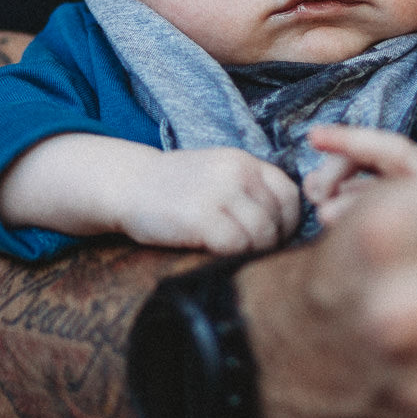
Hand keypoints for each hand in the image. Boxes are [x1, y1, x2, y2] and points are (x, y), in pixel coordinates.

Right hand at [117, 146, 302, 252]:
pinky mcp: (201, 216)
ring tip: (235, 255)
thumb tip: (284, 228)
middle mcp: (237, 172)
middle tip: (253, 253)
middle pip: (278, 218)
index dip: (289, 222)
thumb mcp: (218, 174)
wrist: (127, 184)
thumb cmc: (174, 188)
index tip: (275, 237)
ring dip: (253, 252)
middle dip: (271, 242)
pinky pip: (236, 245)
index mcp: (244, 161)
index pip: (289, 194)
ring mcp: (220, 192)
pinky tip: (216, 254)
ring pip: (262, 233)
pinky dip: (233, 256)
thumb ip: (249, 190)